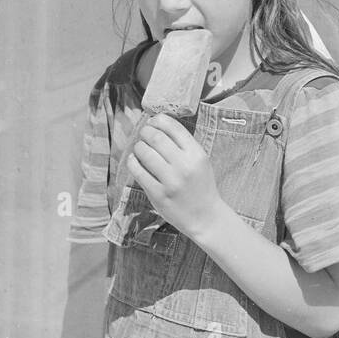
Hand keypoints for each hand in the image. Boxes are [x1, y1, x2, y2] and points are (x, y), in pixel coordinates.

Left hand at [127, 114, 222, 240]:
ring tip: (140, 147)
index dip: (159, 120)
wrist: (205, 217)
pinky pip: (138, 172)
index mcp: (197, 154)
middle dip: (146, 131)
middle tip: (143, 133)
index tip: (153, 121)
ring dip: (139, 146)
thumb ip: (184, 145)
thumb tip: (159, 125)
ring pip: (145, 153)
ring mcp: (170, 181)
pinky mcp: (158, 194)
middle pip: (156, 138)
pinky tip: (134, 160)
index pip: (174, 128)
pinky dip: (133, 162)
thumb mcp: (201, 162)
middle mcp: (184, 166)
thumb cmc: (202, 186)